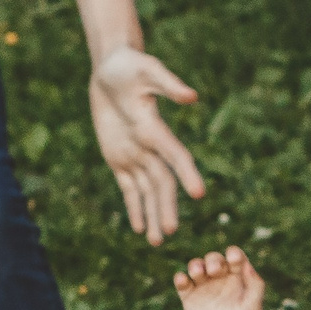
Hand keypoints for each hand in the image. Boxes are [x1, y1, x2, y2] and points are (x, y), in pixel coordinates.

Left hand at [88, 46, 205, 244]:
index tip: (199, 193)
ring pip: (146, 192)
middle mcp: (150, 148)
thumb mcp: (146, 70)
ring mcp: (135, 156)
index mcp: (156, 129)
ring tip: (156, 242)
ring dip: (152, 215)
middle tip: (170, 231)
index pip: (175, 155)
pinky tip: (139, 229)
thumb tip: (192, 96)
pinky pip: (128, 189)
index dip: (187, 173)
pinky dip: (134, 208)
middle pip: (161, 183)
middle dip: (165, 206)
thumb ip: (168, 84)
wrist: (111, 70)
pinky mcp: (119, 159)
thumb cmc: (130, 66)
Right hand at [172, 247, 264, 309]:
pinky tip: (184, 280)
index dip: (233, 254)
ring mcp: (204, 287)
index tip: (233, 258)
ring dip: (195, 265)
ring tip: (198, 273)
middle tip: (215, 271)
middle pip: (214, 259)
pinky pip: (182, 282)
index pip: (235, 258)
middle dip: (213, 259)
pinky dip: (180, 278)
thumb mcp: (254, 305)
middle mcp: (220, 280)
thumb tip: (247, 264)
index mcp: (238, 279)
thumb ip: (255, 284)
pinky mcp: (189, 298)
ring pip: (196, 267)